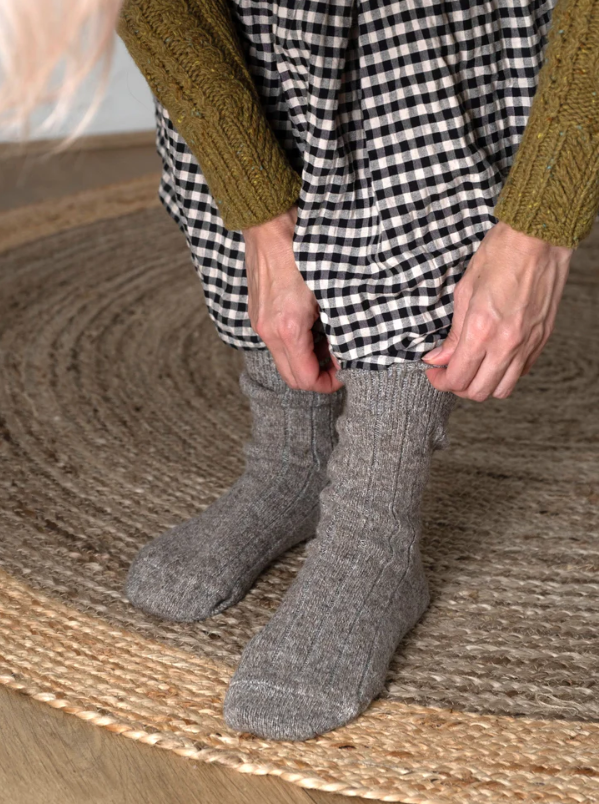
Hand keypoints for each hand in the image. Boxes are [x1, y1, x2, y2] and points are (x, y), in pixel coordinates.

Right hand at [242, 204, 342, 392]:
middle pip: (292, 377)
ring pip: (284, 360)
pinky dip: (295, 344)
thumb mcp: (331, 290)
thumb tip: (348, 349)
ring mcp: (260, 323)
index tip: (346, 372)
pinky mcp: (258, 313)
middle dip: (317, 377)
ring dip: (307, 359)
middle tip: (339, 364)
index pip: (306, 379)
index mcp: (288, 329)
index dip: (329, 383)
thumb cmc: (304, 250)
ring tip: (328, 341)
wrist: (270, 223)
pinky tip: (312, 325)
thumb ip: (339, 326)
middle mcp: (268, 331)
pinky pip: (277, 343)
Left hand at [422, 220, 572, 400]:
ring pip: (502, 389)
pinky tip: (493, 359)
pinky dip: (504, 374)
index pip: (458, 376)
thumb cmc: (501, 255)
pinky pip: (520, 373)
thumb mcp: (465, 291)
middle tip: (449, 373)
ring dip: (483, 385)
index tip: (435, 372)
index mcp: (481, 329)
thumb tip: (439, 357)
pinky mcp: (542, 339)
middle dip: (458, 387)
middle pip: (479, 391)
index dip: (441, 381)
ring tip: (472, 369)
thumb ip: (453, 332)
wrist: (539, 237)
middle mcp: (506, 342)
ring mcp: (527, 343)